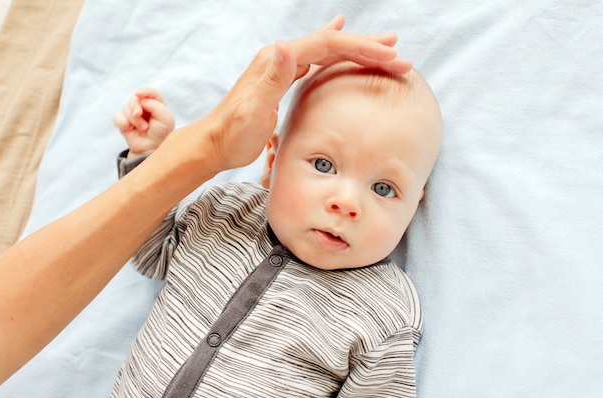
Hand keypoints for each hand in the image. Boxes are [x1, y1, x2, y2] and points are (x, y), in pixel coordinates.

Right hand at [113, 87, 175, 158]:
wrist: (151, 150)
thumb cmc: (161, 134)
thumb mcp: (166, 120)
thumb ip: (157, 106)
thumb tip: (142, 99)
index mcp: (157, 104)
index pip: (150, 92)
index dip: (144, 91)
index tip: (139, 95)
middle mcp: (144, 107)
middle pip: (134, 98)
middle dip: (136, 107)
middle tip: (140, 116)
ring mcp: (133, 114)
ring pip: (126, 108)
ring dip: (133, 119)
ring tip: (143, 129)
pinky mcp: (124, 122)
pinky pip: (117, 117)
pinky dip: (122, 122)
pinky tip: (128, 129)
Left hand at [183, 14, 411, 171]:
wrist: (214, 143)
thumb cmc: (233, 133)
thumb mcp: (252, 110)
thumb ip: (270, 78)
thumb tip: (282, 45)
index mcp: (278, 61)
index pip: (328, 45)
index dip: (362, 49)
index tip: (392, 58)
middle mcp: (280, 58)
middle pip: (332, 43)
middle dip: (367, 47)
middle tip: (399, 52)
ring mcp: (281, 67)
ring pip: (327, 50)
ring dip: (356, 48)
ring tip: (383, 46)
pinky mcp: (283, 79)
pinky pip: (316, 60)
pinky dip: (335, 50)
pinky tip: (339, 38)